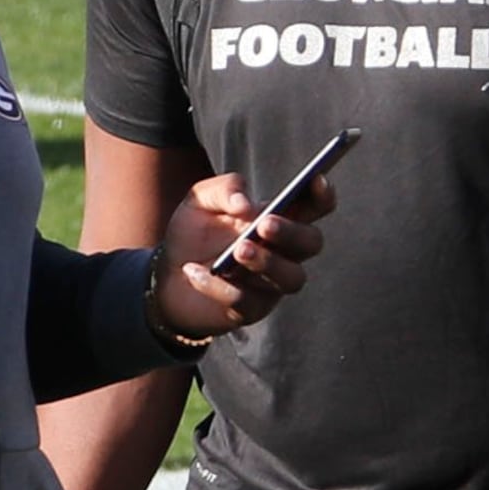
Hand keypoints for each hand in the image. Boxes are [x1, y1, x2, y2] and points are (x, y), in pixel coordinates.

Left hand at [148, 169, 328, 341]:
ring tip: (237, 251)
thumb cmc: (193, 232)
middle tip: (264, 225)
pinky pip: (245, 301)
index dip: (322, 195)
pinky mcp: (250, 309)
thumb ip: (224, 189)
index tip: (315, 179)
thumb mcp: (201, 199)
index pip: (316, 207)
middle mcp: (284, 252)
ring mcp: (272, 283)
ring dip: (268, 262)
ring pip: (291, 278)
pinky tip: (193, 271)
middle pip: (311, 243)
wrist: (166, 274)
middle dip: (292, 233)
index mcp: (280, 219)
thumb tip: (245, 205)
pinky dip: (218, 286)